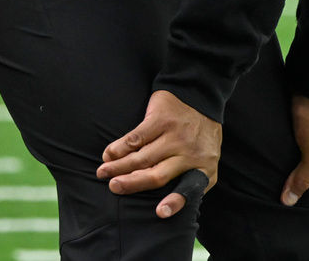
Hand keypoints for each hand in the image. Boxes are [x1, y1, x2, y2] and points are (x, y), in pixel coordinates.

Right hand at [97, 89, 221, 218]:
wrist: (201, 96)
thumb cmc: (198, 136)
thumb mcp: (205, 160)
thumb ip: (191, 182)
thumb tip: (165, 209)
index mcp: (204, 168)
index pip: (191, 189)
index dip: (175, 202)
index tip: (159, 212)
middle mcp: (191, 153)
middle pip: (156, 175)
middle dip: (131, 184)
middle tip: (113, 187)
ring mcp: (176, 135)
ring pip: (141, 158)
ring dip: (118, 166)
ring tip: (103, 172)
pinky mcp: (162, 119)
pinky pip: (136, 138)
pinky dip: (119, 147)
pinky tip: (109, 153)